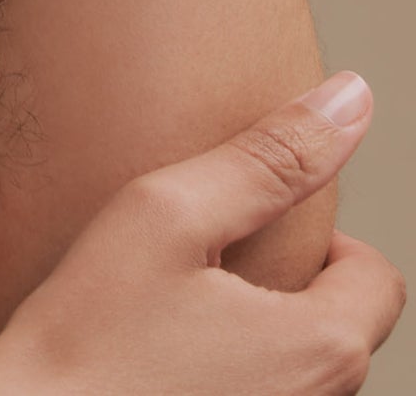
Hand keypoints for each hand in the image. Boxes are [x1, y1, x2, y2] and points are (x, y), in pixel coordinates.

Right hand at [0, 73, 404, 395]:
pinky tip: (167, 367)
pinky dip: (235, 375)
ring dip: (260, 337)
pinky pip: (268, 395)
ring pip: (303, 369)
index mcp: (321, 349)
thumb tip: (350, 99)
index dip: (317, 239)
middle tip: (196, 274)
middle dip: (287, 289)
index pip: (378, 277)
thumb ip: (269, 157)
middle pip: (343, 326)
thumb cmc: (85, 339)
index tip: (235, 236)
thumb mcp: (167, 215)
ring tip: (176, 322)